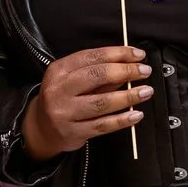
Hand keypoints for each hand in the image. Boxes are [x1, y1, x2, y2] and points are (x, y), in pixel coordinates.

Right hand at [19, 47, 152, 160]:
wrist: (41, 128)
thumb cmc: (62, 98)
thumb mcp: (72, 79)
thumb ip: (99, 73)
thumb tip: (130, 64)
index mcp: (59, 70)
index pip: (92, 57)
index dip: (118, 54)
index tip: (138, 55)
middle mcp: (59, 90)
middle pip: (96, 76)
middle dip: (125, 71)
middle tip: (144, 71)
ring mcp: (64, 112)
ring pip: (101, 102)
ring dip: (128, 96)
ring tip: (145, 91)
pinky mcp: (72, 132)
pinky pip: (102, 125)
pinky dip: (122, 120)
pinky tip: (135, 115)